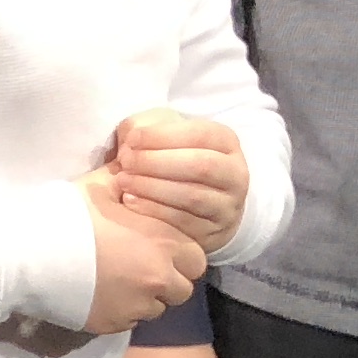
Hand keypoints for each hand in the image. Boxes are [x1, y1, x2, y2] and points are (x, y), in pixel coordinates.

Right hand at [79, 173, 206, 334]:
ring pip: (157, 308)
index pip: (196, 258)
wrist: (29, 254)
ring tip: (120, 282)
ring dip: (146, 297)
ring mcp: (137, 306)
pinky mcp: (114, 324)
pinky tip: (101, 293)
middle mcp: (158, 278)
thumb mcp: (100, 184)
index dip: (180, 254)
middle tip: (143, 267)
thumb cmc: (68, 215)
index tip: (159, 247)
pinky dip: (123, 310)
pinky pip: (131, 321)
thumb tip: (135, 159)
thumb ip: (128, 176)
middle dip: (169, 280)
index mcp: (163, 243)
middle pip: (183, 289)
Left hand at [105, 109, 248, 252]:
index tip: (131, 139)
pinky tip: (130, 200)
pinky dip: (153, 210)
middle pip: (200, 165)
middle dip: (156, 161)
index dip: (163, 135)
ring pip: (193, 196)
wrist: (199, 207)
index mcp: (226, 143)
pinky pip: (183, 222)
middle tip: (125, 161)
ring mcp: (227, 206)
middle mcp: (234, 174)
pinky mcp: (213, 231)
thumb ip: (147, 126)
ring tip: (122, 180)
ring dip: (152, 187)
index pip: (201, 134)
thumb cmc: (174, 160)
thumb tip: (131, 136)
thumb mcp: (166, 136)